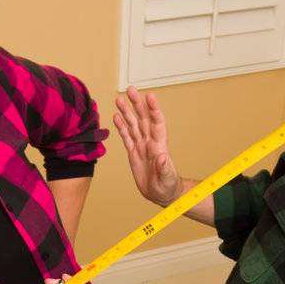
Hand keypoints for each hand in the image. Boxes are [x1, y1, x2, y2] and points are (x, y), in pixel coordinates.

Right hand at [113, 85, 181, 206]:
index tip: (149, 96)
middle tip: (130, 90)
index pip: (157, 123)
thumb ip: (165, 168)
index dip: (153, 109)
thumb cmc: (167, 186)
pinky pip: (126, 137)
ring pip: (133, 125)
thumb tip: (162, 157)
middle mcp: (150, 142)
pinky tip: (116, 116)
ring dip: (127, 112)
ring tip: (119, 99)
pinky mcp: (134, 153)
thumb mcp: (167, 179)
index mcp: (159, 146)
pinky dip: (121, 127)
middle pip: (143, 119)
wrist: (162, 193)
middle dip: (137, 104)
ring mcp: (141, 146)